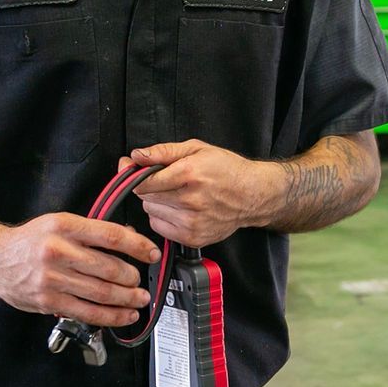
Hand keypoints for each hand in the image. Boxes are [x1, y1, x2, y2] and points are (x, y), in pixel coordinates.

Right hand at [0, 212, 158, 326]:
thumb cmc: (31, 240)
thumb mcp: (60, 223)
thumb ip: (91, 232)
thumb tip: (129, 240)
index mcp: (65, 226)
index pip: (111, 235)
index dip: (137, 246)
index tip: (151, 253)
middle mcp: (59, 251)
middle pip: (109, 268)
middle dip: (133, 277)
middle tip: (142, 281)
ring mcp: (52, 279)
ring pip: (101, 292)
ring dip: (127, 299)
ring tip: (139, 300)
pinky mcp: (48, 301)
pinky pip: (86, 312)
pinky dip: (109, 316)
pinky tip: (123, 315)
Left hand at [127, 139, 277, 246]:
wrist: (253, 195)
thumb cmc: (227, 169)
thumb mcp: (197, 149)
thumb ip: (162, 152)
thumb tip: (135, 156)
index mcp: (189, 174)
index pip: (144, 182)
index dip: (135, 176)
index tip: (134, 173)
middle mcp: (190, 200)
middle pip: (145, 197)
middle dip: (151, 187)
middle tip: (167, 181)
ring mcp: (191, 222)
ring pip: (151, 212)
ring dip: (158, 203)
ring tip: (178, 195)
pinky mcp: (192, 237)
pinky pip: (159, 227)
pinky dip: (164, 218)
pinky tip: (180, 209)